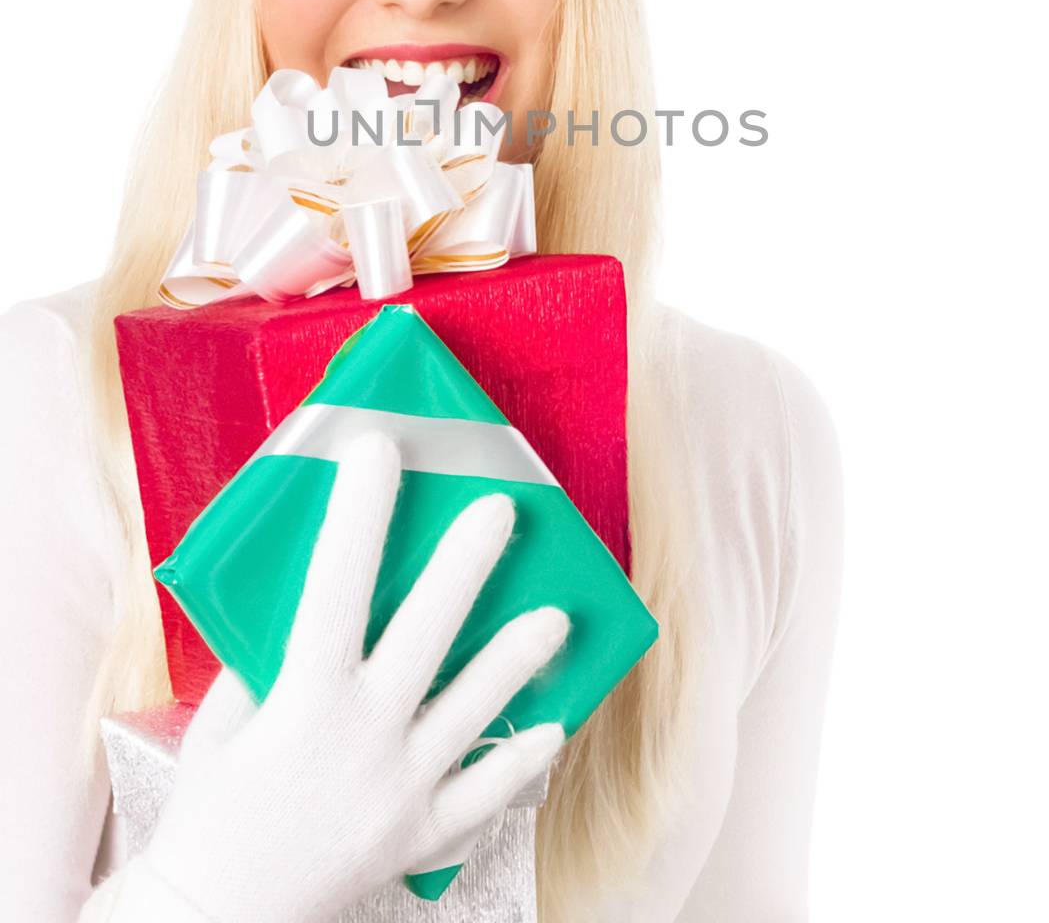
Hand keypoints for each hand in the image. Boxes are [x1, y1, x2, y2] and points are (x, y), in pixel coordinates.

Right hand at [135, 431, 568, 922]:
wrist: (222, 913)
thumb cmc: (215, 807)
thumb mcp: (224, 721)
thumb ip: (267, 661)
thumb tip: (308, 593)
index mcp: (304, 697)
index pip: (336, 585)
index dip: (360, 513)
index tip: (379, 448)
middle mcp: (363, 736)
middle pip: (426, 633)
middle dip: (465, 566)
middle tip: (501, 509)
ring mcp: (400, 788)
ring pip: (474, 710)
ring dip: (517, 658)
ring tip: (557, 617)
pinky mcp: (422, 835)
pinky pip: (483, 794)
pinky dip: (517, 761)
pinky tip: (551, 727)